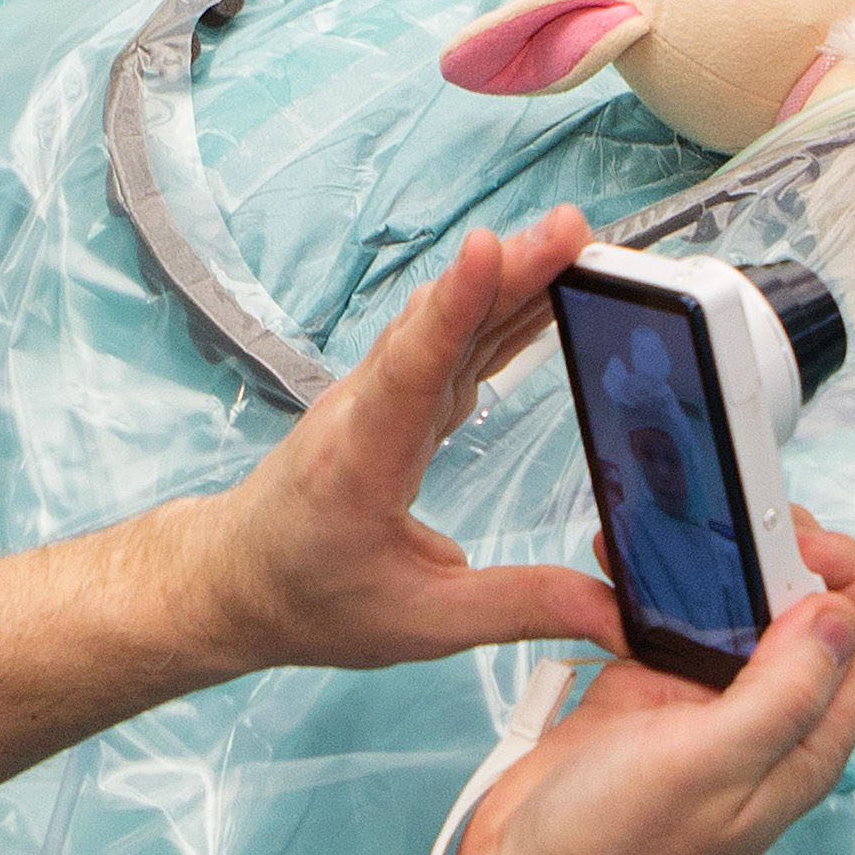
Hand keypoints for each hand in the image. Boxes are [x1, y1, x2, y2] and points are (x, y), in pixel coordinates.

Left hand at [157, 210, 628, 679]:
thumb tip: (617, 614)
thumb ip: (517, 607)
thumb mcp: (418, 623)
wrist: (237, 579)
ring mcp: (380, 395)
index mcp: (364, 458)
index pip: (412, 368)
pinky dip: (495, 308)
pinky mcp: (396, 396)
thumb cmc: (310, 597)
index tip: (487, 247)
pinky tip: (542, 289)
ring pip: (447, 321)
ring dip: (507, 278)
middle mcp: (368, 408)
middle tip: (573, 230)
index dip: (454, 306)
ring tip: (571, 241)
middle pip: (442, 324)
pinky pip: (449, 339)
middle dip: (508, 271)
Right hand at [455, 526, 854, 854]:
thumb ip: (783, 691)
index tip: (790, 537)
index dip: (848, 574)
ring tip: (677, 524)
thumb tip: (837, 613)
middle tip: (730, 516)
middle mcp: (764, 720)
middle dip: (781, 552)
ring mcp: (702, 708)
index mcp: (803, 742)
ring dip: (714, 564)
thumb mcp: (710, 766)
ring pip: (734, 613)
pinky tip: (621, 562)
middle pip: (807, 613)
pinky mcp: (643, 699)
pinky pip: (664, 625)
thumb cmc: (617, 854)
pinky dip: (650, 589)